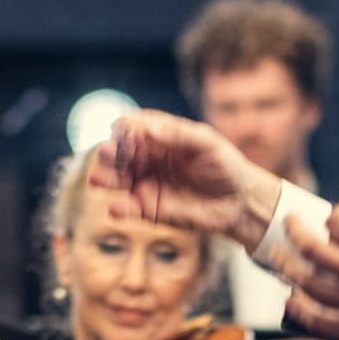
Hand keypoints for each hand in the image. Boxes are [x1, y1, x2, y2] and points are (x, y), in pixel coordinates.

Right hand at [92, 112, 280, 248]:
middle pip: (118, 153)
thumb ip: (177, 135)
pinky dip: (119, 209)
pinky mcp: (149, 210)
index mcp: (158, 137)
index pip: (131, 129)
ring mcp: (145, 184)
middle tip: (105, 154)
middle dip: (109, 153)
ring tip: (98, 179)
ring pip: (116, 180)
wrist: (239, 202)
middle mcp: (147, 159)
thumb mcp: (205, 143)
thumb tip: (148, 129)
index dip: (124, 130)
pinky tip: (116, 208)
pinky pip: (128, 209)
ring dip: (105, 178)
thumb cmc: (225, 166)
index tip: (124, 133)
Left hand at [281, 201, 338, 339]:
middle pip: (311, 247)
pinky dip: (299, 307)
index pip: (338, 220)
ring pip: (305, 282)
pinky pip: (316, 319)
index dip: (335, 214)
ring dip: (286, 265)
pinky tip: (292, 297)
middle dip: (296, 230)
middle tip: (290, 224)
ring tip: (279, 255)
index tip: (337, 218)